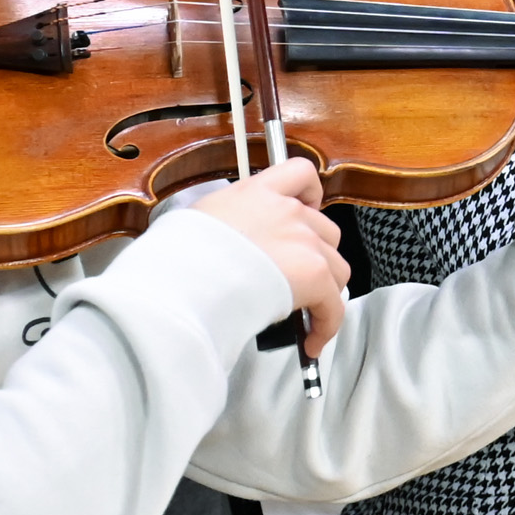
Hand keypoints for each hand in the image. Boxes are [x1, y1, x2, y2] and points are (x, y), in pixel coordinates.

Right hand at [191, 158, 350, 355]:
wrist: (183, 277)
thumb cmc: (178, 256)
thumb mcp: (196, 222)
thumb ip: (225, 224)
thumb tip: (226, 246)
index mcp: (257, 192)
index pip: (300, 174)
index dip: (311, 194)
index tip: (306, 211)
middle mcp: (287, 211)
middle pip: (325, 231)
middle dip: (316, 256)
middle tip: (294, 281)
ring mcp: (304, 241)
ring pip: (336, 268)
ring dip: (325, 291)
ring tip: (304, 314)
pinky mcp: (313, 274)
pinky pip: (333, 305)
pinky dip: (326, 325)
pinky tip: (311, 341)